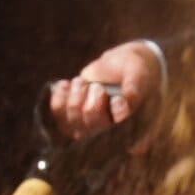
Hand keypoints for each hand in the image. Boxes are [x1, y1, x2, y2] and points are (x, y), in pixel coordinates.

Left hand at [41, 39, 167, 152]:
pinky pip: (58, 112)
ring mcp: (87, 123)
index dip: (114, 115)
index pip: (117, 128)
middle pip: (91, 123)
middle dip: (92, 100)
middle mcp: (107, 127)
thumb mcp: (136, 71)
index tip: (117, 99)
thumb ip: (134, 84)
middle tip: (98, 86)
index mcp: (127, 119)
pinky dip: (59, 97)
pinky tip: (65, 84)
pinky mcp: (71, 115)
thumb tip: (130, 96)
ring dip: (75, 97)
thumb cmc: (130, 69)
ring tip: (81, 82)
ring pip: (73, 119)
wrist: (116, 65)